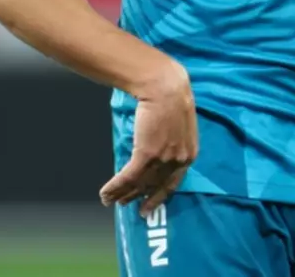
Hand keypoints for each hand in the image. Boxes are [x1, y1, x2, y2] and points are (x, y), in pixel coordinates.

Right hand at [100, 62, 197, 215]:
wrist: (165, 86)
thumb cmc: (172, 97)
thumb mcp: (180, 124)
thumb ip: (174, 141)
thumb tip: (160, 148)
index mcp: (189, 155)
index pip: (172, 183)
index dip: (158, 197)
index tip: (148, 206)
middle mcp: (178, 161)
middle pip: (153, 186)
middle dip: (137, 197)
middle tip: (125, 205)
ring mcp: (163, 158)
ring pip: (139, 183)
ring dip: (121, 194)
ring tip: (110, 201)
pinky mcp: (147, 153)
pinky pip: (128, 176)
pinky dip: (115, 186)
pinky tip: (105, 192)